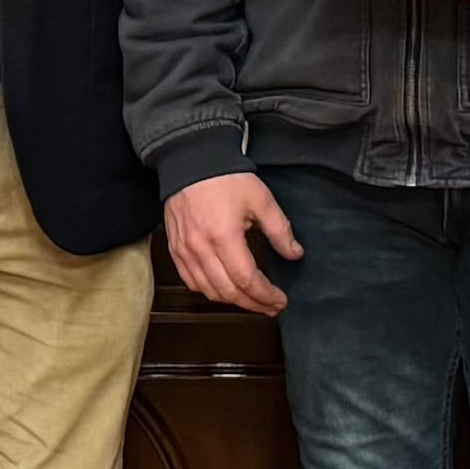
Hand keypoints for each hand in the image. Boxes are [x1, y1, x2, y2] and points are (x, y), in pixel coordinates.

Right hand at [166, 171, 300, 314]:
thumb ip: (280, 230)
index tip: (280, 300)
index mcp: (224, 236)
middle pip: (228, 292)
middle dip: (253, 304)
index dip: (266, 295)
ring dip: (232, 302)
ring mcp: (185, 251)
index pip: (247, 280)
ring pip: (209, 291)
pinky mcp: (175, 249)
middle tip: (271, 307)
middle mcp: (201, 248)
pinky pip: (191, 282)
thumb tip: (294, 254)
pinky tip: (224, 290)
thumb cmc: (224, 177)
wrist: (190, 161)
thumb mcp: (261, 199)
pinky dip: (209, 291)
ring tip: (251, 301)